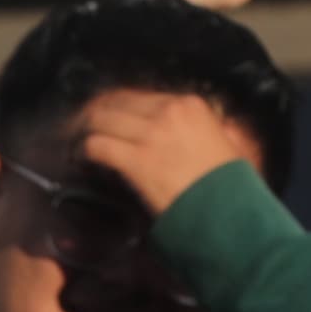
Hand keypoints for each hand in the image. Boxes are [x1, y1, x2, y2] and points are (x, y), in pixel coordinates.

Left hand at [71, 86, 257, 224]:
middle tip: (83, 127)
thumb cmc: (233, 189)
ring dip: (85, 131)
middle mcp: (169, 111)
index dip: (121, 108)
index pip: (142, 96)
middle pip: (117, 101)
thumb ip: (211, 133)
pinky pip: (98, 145)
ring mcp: (151, 134)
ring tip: (77, 143)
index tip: (111, 119)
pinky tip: (80, 159)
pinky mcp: (136, 159)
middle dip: (97, 114)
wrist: (231, 215)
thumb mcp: (226, 148)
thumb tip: (207, 132)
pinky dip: (85, 151)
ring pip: (101, 119)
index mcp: (190, 105)